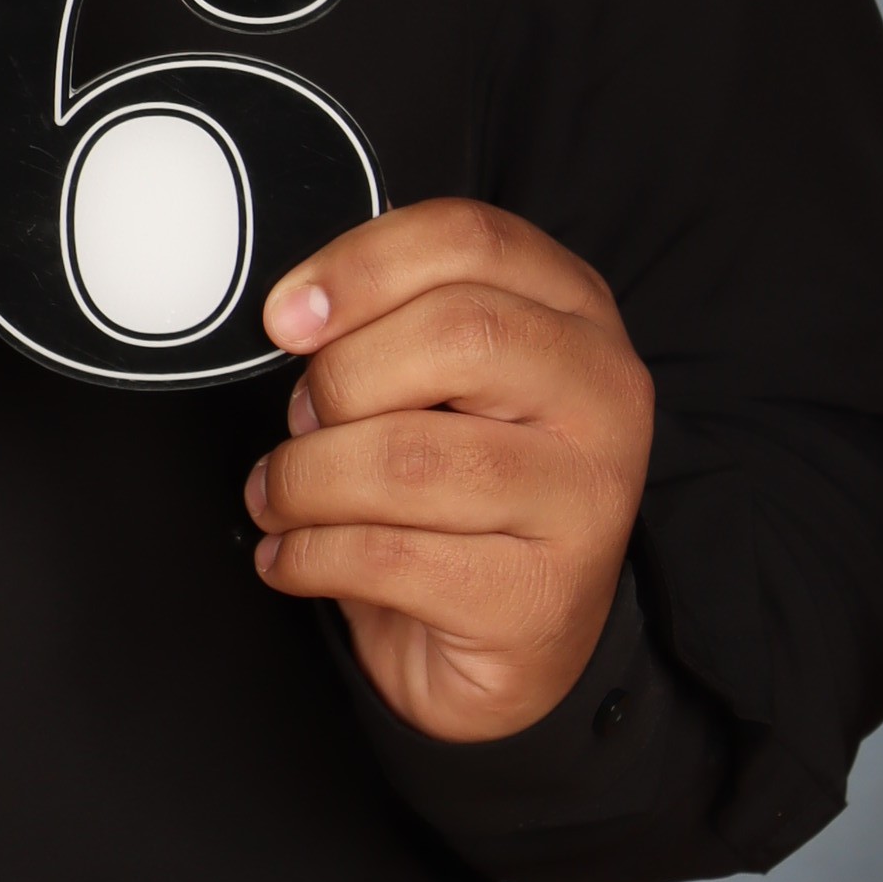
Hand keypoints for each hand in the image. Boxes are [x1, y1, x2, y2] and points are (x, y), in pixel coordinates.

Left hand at [243, 201, 652, 743]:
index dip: (359, 265)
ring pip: (408, 456)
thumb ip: (395, 320)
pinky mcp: (537, 596)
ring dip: (305, 478)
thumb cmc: (463, 489)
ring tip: (281, 495)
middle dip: (338, 380)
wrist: (514, 641)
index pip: (469, 240)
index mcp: (575, 313)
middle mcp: (601, 396)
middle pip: (454, 334)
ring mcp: (583, 501)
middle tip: (302, 421)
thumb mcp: (445, 380)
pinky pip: (389, 556)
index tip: (285, 316)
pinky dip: (309, 554)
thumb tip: (297, 315)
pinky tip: (294, 556)